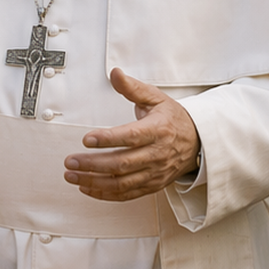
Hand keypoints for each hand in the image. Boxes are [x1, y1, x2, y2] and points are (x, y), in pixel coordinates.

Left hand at [63, 69, 198, 201]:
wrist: (197, 142)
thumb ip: (132, 88)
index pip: (130, 137)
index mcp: (158, 130)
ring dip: (94, 182)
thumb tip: (115, 73)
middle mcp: (156, 154)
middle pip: (122, 163)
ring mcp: (154, 172)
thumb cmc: (173, 119)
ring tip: (72, 175)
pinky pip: (126, 194)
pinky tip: (87, 187)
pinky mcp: (152, 185)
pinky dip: (105, 194)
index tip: (87, 139)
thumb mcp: (156, 98)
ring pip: (121, 183)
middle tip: (71, 160)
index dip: (107, 139)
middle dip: (93, 164)